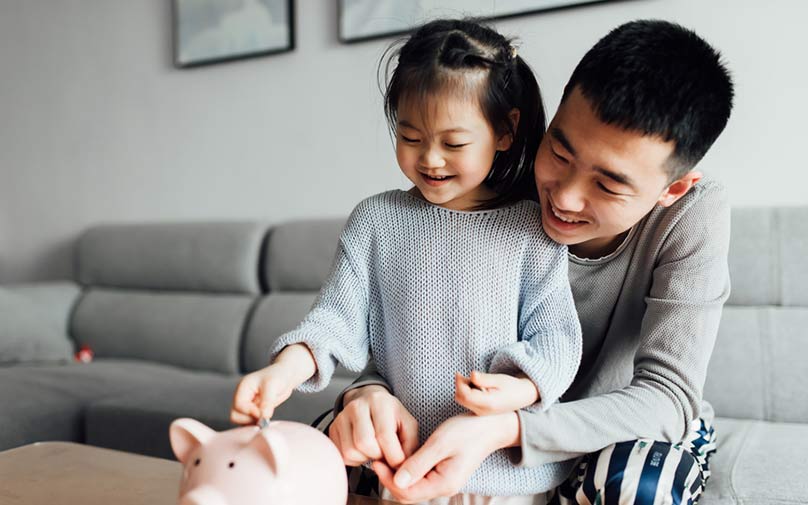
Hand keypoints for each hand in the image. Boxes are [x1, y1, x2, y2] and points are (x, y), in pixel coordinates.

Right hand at [230, 363, 296, 424]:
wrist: (285, 376)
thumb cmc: (278, 375)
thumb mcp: (272, 385)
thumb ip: (267, 401)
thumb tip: (263, 417)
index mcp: (243, 388)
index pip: (239, 406)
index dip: (250, 412)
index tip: (263, 413)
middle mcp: (242, 397)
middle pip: (235, 416)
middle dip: (249, 419)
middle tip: (264, 417)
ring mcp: (247, 405)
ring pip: (242, 421)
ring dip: (253, 423)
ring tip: (266, 417)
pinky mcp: (254, 411)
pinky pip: (250, 423)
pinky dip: (258, 424)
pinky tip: (267, 418)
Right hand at [329, 385, 418, 467]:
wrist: (369, 401)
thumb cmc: (391, 416)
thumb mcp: (408, 425)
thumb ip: (409, 446)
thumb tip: (401, 469)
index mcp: (380, 402)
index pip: (384, 436)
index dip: (393, 456)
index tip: (398, 462)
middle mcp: (358, 406)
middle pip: (364, 443)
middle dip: (377, 455)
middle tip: (384, 453)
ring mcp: (342, 416)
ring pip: (350, 451)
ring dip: (364, 458)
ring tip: (373, 450)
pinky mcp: (333, 428)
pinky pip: (341, 454)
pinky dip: (354, 459)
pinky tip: (362, 450)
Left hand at [372, 412, 519, 502]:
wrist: (489, 425)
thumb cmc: (467, 431)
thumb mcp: (440, 444)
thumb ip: (418, 464)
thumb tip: (397, 481)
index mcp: (444, 483)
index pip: (408, 492)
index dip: (388, 479)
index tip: (377, 461)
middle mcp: (443, 487)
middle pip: (408, 494)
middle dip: (390, 479)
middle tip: (378, 458)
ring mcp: (443, 482)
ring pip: (413, 487)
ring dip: (398, 475)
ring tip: (386, 456)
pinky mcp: (442, 473)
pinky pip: (420, 478)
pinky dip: (407, 470)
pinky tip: (400, 456)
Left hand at [454, 371, 538, 415]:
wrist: (523, 396)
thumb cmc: (512, 386)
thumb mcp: (499, 379)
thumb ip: (484, 379)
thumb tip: (471, 374)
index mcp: (488, 403)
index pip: (466, 395)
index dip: (459, 383)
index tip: (458, 373)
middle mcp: (483, 411)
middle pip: (461, 399)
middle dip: (459, 386)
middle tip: (464, 375)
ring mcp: (481, 413)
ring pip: (463, 401)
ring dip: (463, 389)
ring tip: (475, 380)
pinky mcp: (481, 411)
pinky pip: (468, 402)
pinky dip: (467, 393)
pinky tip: (476, 386)